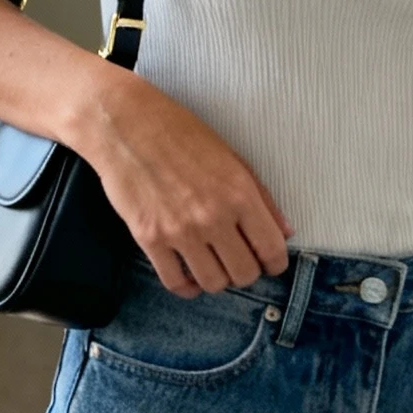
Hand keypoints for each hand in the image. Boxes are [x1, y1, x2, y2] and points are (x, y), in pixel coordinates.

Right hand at [85, 71, 291, 295]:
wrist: (127, 125)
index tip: (268, 263)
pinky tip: (189, 276)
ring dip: (217, 280)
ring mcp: (180, 231)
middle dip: (245, 273)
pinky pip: (175, 282)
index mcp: (239, 194)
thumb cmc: (181, 135)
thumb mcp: (232, 158)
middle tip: (237, 261)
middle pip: (244, 274)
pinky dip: (186, 286)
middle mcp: (213, 217)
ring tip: (212, 266)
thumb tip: (285, 232)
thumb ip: (262, 198)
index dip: (274, 264)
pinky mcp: (150, 239)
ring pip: (212, 283)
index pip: (271, 250)